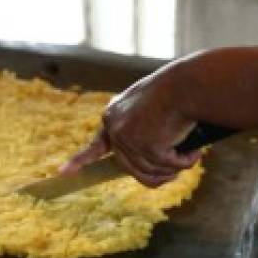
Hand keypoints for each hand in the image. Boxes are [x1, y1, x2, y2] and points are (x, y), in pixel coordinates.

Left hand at [60, 66, 201, 187]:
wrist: (187, 83)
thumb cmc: (177, 90)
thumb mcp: (151, 105)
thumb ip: (144, 128)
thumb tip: (154, 159)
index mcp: (114, 114)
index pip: (98, 144)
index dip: (82, 159)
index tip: (64, 173)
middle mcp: (115, 128)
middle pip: (131, 167)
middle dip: (156, 174)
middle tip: (173, 174)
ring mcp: (129, 139)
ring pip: (151, 172)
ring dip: (172, 169)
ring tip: (189, 157)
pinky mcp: (147, 147)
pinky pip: (169, 167)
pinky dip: (185, 162)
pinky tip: (194, 153)